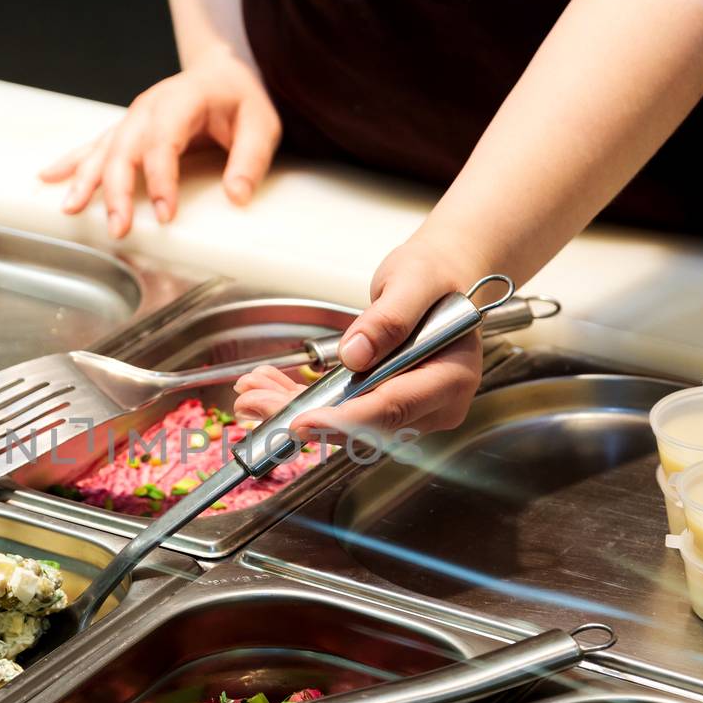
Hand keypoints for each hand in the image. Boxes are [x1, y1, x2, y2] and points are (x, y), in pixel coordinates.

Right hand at [39, 49, 280, 238]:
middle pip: (126, 148)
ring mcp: (134, 117)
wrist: (222, 73)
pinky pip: (94, 146)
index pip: (165, 140)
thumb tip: (236, 196)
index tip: (167, 215)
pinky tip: (49, 178)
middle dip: (118, 190)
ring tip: (71, 209)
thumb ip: (251, 159)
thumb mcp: (261, 124)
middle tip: (118, 227)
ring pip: (104, 149)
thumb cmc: (240, 101)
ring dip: (86, 181)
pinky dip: (72, 163)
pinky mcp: (126, 129)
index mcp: (184, 98)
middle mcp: (151, 106)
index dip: (162, 179)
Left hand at [233, 243, 484, 443]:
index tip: (302, 422)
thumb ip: (390, 319)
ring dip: (294, 410)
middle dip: (304, 418)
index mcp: (450, 377)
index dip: (345, 419)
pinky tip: (268, 388)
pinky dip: (303, 401)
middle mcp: (434, 404)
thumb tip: (356, 354)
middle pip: (363, 426)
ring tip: (251, 392)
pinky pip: (341, 411)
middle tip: (254, 401)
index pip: (393, 408)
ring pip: (345, 424)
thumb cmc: (435, 276)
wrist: (440, 277)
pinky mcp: (385, 405)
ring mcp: (411, 411)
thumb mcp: (413, 282)